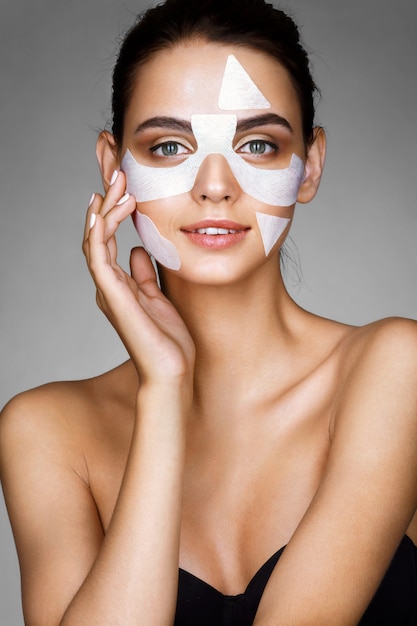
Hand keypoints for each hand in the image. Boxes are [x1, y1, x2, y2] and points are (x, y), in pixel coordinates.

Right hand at [83, 171, 194, 384]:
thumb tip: (139, 250)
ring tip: (118, 183)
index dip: (113, 211)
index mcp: (120, 284)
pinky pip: (98, 259)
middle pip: (98, 234)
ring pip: (95, 241)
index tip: (125, 186)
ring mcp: (109, 291)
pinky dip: (97, 234)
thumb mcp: (159, 297)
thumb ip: (145, 274)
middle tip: (118, 173)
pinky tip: (104, 212)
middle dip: (107, 201)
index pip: (109, 239)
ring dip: (104, 209)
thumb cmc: (169, 341)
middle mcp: (109, 285)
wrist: (173, 373)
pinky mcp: (113, 297)